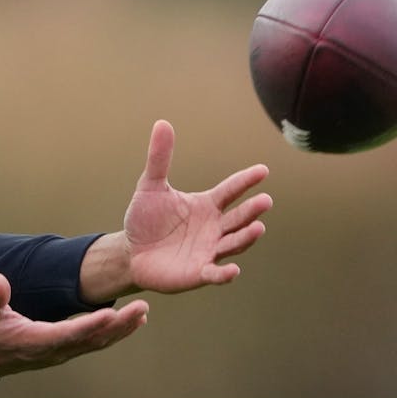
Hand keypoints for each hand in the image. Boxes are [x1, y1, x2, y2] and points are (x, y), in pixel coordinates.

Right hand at [0, 273, 148, 379]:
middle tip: (142, 309)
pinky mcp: (61, 351)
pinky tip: (126, 323)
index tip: (112, 313)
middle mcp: (51, 351)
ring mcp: (58, 353)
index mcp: (34, 341)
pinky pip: (91, 344)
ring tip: (142, 314)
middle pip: (91, 340)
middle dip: (118, 326)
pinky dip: (110, 334)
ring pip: (95, 344)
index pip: (68, 333)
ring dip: (120, 330)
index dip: (90, 324)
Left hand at [121, 119, 271, 293]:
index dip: (246, 181)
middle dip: (252, 210)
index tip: (263, 170)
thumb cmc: (145, 219)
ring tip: (258, 228)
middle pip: (238, 217)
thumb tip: (162, 123)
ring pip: (234, 243)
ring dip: (246, 237)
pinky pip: (215, 274)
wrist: (131, 252)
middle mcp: (214, 228)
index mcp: (207, 205)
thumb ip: (159, 158)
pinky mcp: (198, 273)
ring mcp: (209, 250)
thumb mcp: (151, 186)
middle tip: (265, 200)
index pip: (231, 190)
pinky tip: (233, 270)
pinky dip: (224, 274)